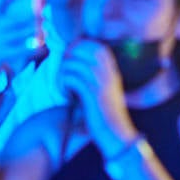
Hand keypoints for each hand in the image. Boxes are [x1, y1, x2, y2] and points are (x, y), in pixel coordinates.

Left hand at [56, 39, 137, 156]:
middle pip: (82, 49)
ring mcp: (101, 82)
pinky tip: (65, 93)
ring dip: (63, 72)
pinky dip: (63, 84)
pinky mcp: (92, 94)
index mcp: (112, 70)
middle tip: (65, 71)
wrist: (116, 135)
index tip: (71, 59)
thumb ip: (94, 75)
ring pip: (73, 63)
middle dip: (68, 57)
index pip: (95, 45)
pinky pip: (71, 78)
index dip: (79, 47)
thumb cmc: (105, 114)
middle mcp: (108, 73)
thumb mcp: (104, 90)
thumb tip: (73, 60)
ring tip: (63, 84)